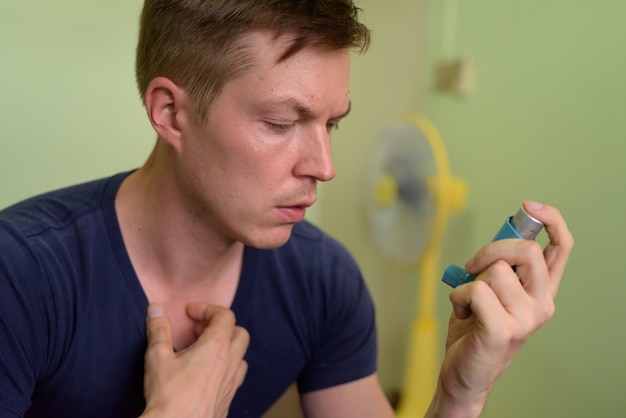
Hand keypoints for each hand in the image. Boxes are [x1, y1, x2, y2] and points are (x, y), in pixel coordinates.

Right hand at [140, 303, 249, 417]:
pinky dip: (225, 369)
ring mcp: (232, 383)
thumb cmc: (169, 395)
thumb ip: (159, 329)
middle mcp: (231, 363)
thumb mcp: (158, 357)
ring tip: (202, 352)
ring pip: (241, 357)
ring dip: (226, 349)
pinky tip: (205, 376)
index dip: (207, 309)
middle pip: (239, 333)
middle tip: (197, 331)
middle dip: (221, 326)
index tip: (189, 312)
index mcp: (217, 347)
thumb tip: (156, 308)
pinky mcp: (228, 400)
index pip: (225, 315)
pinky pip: (235, 378)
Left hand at [430, 201, 573, 416]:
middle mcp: (542, 303)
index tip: (528, 206)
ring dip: (469, 282)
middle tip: (473, 267)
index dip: (551, 220)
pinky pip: (476, 291)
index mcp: (542, 291)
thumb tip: (498, 242)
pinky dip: (459, 297)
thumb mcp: (492, 291)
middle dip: (491, 249)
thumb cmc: (475, 329)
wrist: (465, 373)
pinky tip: (462, 313)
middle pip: (527, 251)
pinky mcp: (503, 330)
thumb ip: (500, 267)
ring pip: (494, 271)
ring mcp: (526, 319)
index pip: (562, 247)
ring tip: (469, 304)